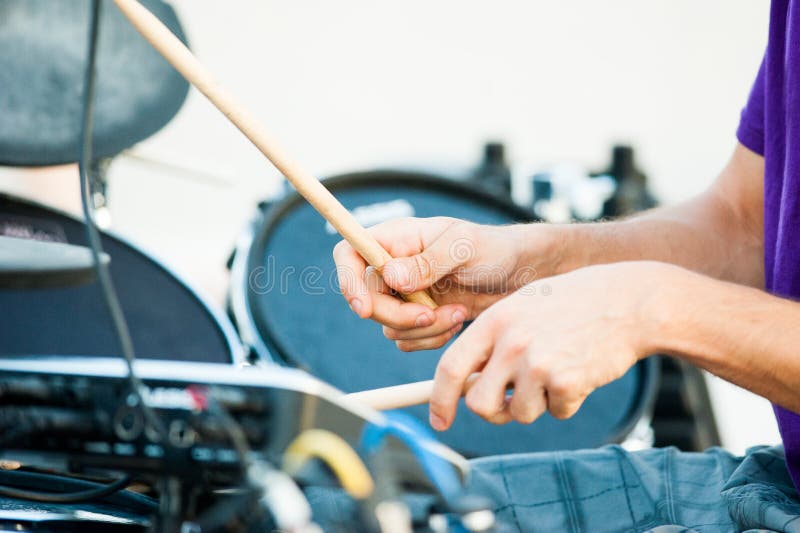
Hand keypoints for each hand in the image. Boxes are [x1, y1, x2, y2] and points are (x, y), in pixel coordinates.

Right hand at [333, 217, 560, 350]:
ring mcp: (404, 294)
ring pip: (388, 326)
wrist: (521, 275)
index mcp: (396, 239)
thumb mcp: (465, 248)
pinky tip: (457, 321)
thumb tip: (391, 277)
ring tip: (459, 313)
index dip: (347, 281)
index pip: (349, 253)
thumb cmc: (495, 248)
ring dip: (424, 329)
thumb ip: (427, 262)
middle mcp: (393, 266)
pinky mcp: (418, 317)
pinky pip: (407, 340)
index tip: (364, 309)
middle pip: (366, 300)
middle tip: (433, 316)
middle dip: (399, 316)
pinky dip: (431, 339)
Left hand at [428, 261, 670, 429]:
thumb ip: (493, 342)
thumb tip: (464, 387)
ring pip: (519, 413)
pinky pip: (556, 412)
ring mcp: (538, 362)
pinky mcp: (567, 381)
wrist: (628, 302)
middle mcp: (511, 342)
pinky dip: (567, 402)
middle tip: (511, 400)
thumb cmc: (572, 305)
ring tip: (556, 372)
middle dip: (494, 410)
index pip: (450, 367)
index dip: (439, 399)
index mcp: (494, 321)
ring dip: (537, 404)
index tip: (439, 421)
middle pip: (479, 403)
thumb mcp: (523, 307)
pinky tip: (580, 372)